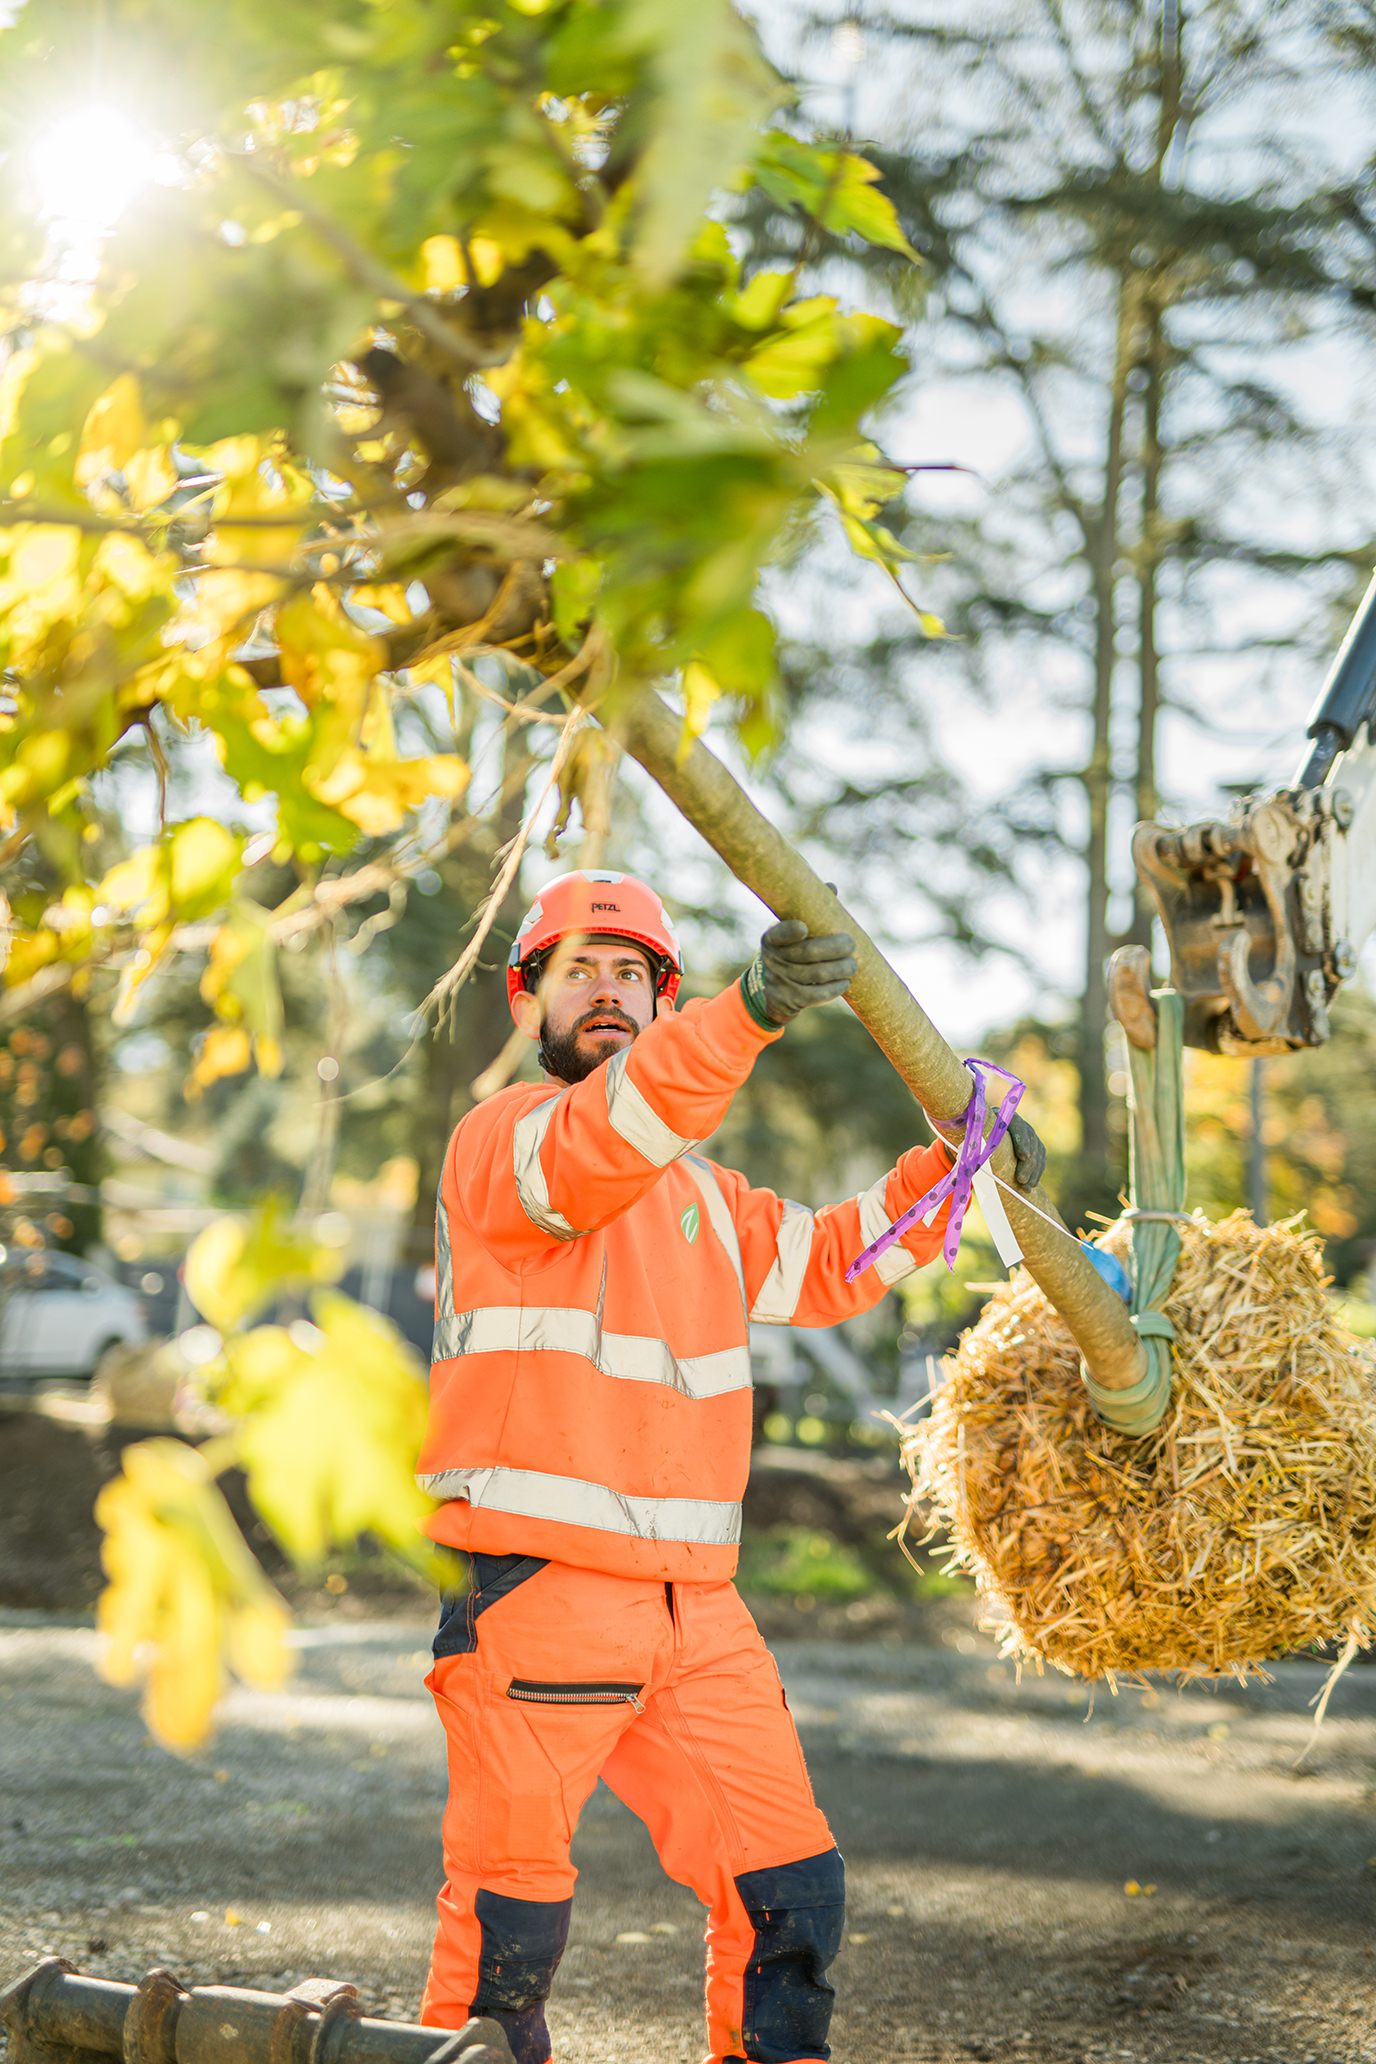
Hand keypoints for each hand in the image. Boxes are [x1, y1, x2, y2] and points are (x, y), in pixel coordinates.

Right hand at [741, 918, 857, 1026]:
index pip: (779, 933)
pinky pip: (817, 995)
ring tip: (853, 965)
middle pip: (808, 952)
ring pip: (817, 974)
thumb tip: (832, 888)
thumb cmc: (790, 952)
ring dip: (841, 969)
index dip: (790, 931)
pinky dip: (835, 988)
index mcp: (772, 938)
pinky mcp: (789, 999)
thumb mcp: (791, 933)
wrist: (771, 990)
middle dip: (835, 947)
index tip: (804, 928)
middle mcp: (772, 959)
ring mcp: (780, 981)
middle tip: (851, 944)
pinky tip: (844, 983)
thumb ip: (809, 911)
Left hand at [927, 1108, 1046, 1190]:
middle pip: (1030, 1141)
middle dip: (1027, 1163)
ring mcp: (1029, 1134)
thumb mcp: (970, 1139)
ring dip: (1033, 1171)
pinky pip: (1040, 1158)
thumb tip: (964, 1160)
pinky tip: (1032, 1185)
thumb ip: (970, 1145)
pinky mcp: (1034, 1145)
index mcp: (1003, 1117)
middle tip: (1020, 1180)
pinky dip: (1037, 1172)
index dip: (1022, 1140)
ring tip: (1026, 1187)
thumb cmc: (972, 1138)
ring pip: (1037, 1151)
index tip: (1023, 1156)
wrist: (981, 1134)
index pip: (1017, 1126)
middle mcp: (1019, 1123)